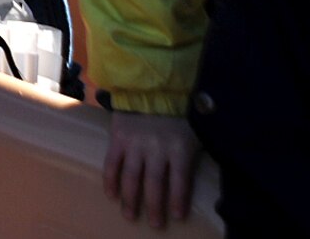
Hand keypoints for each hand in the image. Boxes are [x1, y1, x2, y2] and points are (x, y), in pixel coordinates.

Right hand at [104, 111, 200, 227]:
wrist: (149, 85)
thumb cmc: (177, 112)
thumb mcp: (194, 131)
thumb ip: (193, 153)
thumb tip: (197, 176)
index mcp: (179, 148)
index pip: (180, 180)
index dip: (178, 199)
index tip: (177, 216)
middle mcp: (156, 148)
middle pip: (155, 183)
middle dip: (154, 206)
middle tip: (155, 224)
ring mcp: (135, 144)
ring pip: (132, 176)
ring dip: (131, 198)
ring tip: (130, 215)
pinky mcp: (118, 138)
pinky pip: (112, 162)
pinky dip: (111, 179)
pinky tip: (112, 194)